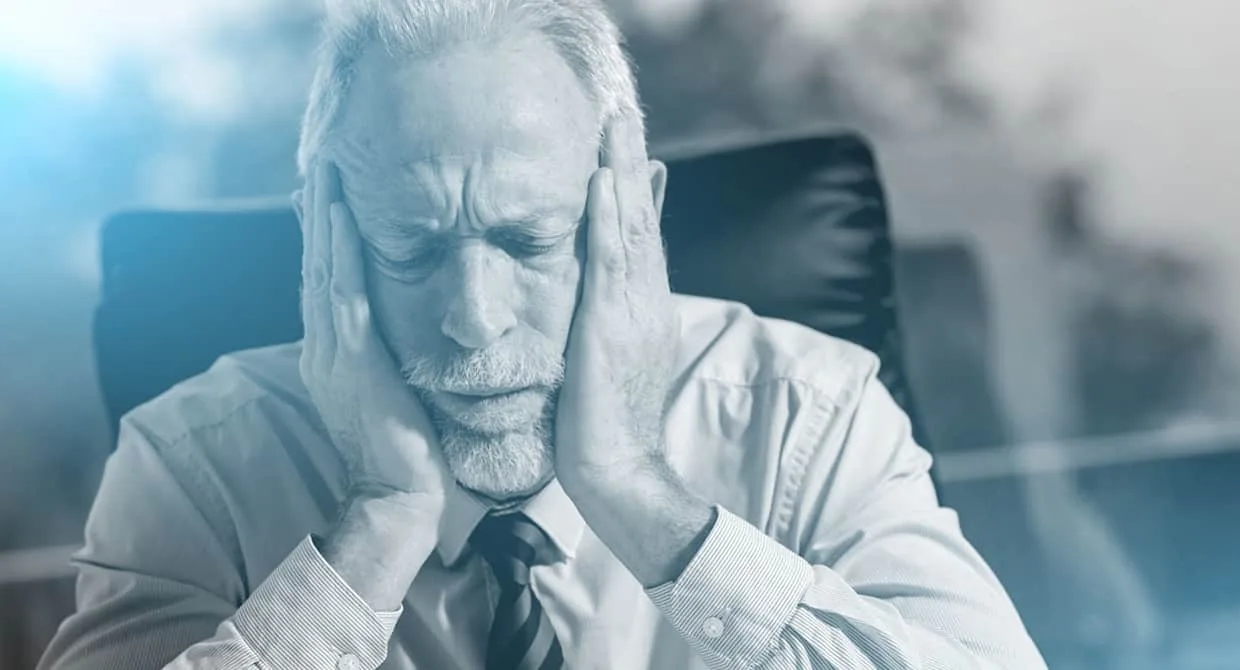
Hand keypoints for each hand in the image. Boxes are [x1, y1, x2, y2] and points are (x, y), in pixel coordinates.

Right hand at [296, 161, 448, 502]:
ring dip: (323, 217)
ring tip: (324, 169)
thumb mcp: (393, 393)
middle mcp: (323, 346)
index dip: (325, 234)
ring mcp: (333, 352)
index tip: (328, 190)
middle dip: (317, 211)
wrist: (402, 499)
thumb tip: (398, 333)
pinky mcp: (352, 361)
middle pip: (317, 264)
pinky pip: (344, 295)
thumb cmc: (410, 453)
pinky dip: (341, 253)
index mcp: (333, 353)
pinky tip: (343, 217)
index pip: (325, 279)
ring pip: (324, 269)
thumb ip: (387, 359)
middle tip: (320, 160)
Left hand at [553, 117, 676, 493]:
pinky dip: (608, 216)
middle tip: (624, 114)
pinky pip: (610, 259)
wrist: (620, 474)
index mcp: (645, 313)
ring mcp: (634, 311)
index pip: (642, 242)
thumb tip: (592, 310)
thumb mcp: (607, 367)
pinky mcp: (611, 323)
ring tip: (617, 125)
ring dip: (623, 172)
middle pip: (642, 221)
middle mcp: (647, 303)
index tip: (637, 155)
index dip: (640, 196)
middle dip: (632, 165)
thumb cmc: (604, 432)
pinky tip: (601, 180)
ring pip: (631, 227)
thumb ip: (605, 330)